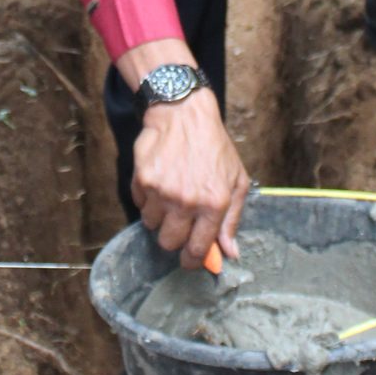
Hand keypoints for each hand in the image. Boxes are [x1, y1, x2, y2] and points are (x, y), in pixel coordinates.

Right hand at [133, 92, 250, 270]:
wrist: (185, 114)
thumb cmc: (214, 147)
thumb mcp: (236, 181)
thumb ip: (232, 220)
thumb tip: (230, 253)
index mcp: (214, 204)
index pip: (197, 249)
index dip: (192, 260)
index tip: (189, 260)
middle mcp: (187, 201)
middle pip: (169, 242)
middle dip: (173, 238)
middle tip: (179, 223)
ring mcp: (162, 191)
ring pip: (151, 224)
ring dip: (159, 216)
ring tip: (170, 195)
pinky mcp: (142, 180)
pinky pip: (139, 204)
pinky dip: (147, 198)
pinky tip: (159, 180)